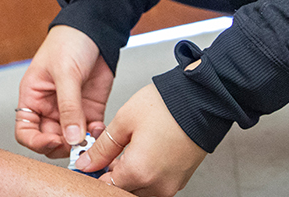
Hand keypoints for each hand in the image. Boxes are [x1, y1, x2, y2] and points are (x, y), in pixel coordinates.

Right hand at [15, 25, 114, 157]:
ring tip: (91, 138)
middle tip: (77, 144)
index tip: (54, 142)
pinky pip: (91, 132)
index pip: (26, 131)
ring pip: (72, 141)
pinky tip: (100, 130)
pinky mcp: (90, 110)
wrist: (95, 29)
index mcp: (33, 97)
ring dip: (82, 144)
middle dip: (63, 146)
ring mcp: (71, 111)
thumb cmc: (69, 42)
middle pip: (50, 141)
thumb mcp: (65, 73)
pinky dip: (97, 136)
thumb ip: (69, 107)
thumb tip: (71, 137)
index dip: (37, 142)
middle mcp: (50, 108)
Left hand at [76, 83, 206, 195]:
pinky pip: (155, 185)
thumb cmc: (166, 107)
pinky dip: (144, 175)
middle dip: (112, 175)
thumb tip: (87, 163)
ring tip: (126, 152)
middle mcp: (157, 184)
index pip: (107, 186)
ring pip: (140, 190)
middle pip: (123, 190)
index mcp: (139, 171)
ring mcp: (171, 184)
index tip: (90, 163)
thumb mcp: (124, 122)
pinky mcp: (180, 179)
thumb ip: (102, 148)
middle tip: (108, 155)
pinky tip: (141, 154)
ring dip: (129, 176)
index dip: (95, 174)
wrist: (202, 101)